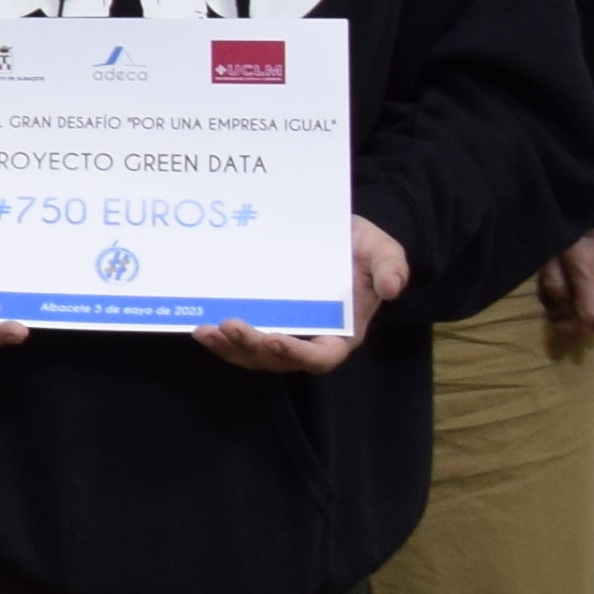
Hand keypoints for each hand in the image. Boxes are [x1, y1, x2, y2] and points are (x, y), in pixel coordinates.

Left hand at [204, 217, 409, 377]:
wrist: (337, 235)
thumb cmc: (362, 247)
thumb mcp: (383, 250)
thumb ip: (391, 267)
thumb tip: (393, 288)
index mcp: (341, 332)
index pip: (321, 356)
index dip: (297, 353)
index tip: (274, 340)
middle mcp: (308, 338)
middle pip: (278, 359)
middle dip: (252, 347)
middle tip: (230, 325)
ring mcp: (282, 331)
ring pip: (252, 354)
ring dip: (228, 348)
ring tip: (206, 331)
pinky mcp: (261, 319)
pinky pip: (238, 339)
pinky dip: (220, 338)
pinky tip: (200, 327)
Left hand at [543, 228, 593, 345]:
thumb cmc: (577, 235)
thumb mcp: (555, 255)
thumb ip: (555, 284)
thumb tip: (563, 312)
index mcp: (592, 271)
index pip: (592, 315)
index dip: (574, 328)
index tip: (560, 325)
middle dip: (589, 327)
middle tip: (576, 316)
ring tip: (591, 302)